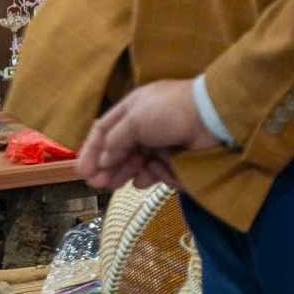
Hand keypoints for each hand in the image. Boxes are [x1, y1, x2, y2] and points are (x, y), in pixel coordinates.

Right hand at [76, 79, 222, 191]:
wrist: (211, 116)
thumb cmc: (169, 111)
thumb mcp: (133, 121)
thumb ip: (114, 141)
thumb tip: (103, 161)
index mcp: (134, 108)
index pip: (105, 130)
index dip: (92, 151)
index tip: (82, 171)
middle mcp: (147, 124)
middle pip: (120, 150)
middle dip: (107, 167)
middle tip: (97, 184)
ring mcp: (164, 141)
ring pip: (138, 162)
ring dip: (125, 174)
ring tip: (113, 185)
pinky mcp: (179, 156)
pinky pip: (160, 170)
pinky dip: (151, 175)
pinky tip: (144, 181)